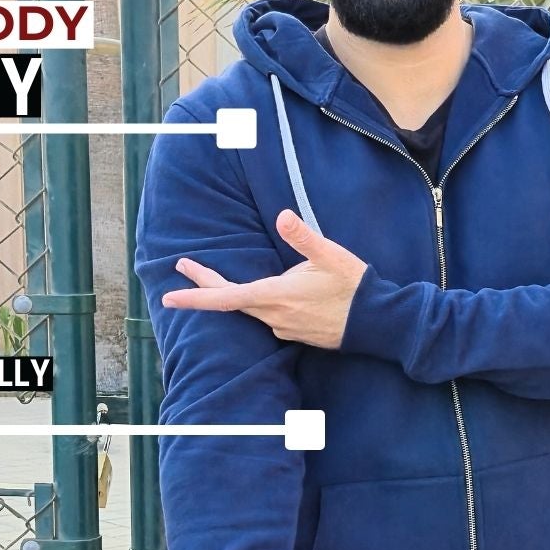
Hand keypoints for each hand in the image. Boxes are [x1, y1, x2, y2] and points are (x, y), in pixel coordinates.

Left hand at [160, 208, 366, 348]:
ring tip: (216, 278)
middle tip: (182, 268)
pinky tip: (265, 293)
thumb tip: (282, 215)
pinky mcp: (295, 333)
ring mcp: (284, 328)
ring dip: (231, 294)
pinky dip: (256, 303)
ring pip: (249, 308)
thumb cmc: (354, 287)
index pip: (226, 297)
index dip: (196, 296)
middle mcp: (274, 316)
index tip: (170, 297)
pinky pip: (268, 316)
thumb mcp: (330, 255)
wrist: (379, 322)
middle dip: (204, 285)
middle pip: (230, 301)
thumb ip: (303, 236)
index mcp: (276, 296)